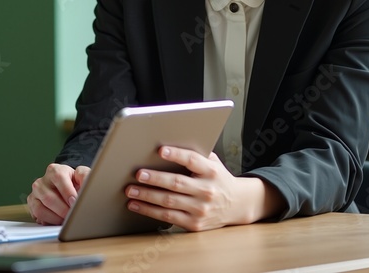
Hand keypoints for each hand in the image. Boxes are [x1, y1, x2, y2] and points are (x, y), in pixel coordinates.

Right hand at [27, 163, 90, 224]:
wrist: (68, 189)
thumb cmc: (75, 184)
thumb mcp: (83, 177)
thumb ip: (86, 177)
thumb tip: (87, 184)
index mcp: (55, 170)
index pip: (59, 178)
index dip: (67, 192)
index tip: (75, 202)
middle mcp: (42, 180)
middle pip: (49, 197)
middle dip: (63, 210)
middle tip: (73, 215)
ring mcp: (36, 193)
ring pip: (41, 208)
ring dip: (56, 217)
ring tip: (67, 219)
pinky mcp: (32, 203)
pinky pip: (38, 215)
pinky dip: (49, 221)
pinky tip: (58, 220)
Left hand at [124, 146, 280, 231]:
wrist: (238, 204)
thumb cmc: (218, 179)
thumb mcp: (213, 163)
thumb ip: (195, 154)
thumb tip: (166, 144)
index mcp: (212, 171)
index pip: (193, 160)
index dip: (176, 155)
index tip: (160, 150)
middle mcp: (207, 191)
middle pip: (177, 183)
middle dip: (155, 178)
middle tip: (137, 174)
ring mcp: (201, 209)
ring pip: (169, 202)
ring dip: (147, 196)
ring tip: (130, 190)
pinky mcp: (194, 224)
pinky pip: (168, 217)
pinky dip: (149, 211)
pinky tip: (136, 205)